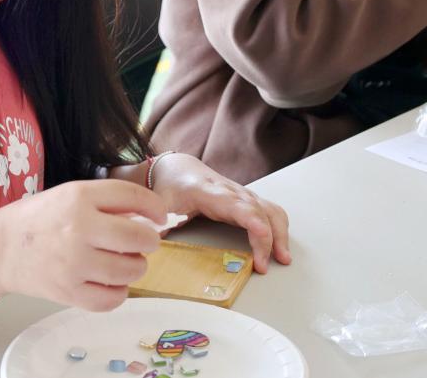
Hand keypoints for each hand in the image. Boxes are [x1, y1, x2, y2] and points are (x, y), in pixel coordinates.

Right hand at [0, 180, 166, 310]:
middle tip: (144, 243)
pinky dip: (118, 293)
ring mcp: (73, 263)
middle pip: (137, 238)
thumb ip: (106, 202)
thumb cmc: (36, 219)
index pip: (132, 196)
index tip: (160, 217)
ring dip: (135, 267)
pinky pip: (112, 299)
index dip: (155, 207)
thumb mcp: (68, 195)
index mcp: (78, 197)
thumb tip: (149, 215)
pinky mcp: (68, 292)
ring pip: (130, 270)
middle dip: (149, 241)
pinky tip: (111, 283)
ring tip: (125, 263)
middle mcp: (78, 228)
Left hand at [148, 153, 290, 273]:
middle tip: (265, 265)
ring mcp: (242, 195)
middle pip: (260, 211)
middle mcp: (231, 191)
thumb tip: (150, 242)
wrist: (177, 168)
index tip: (263, 238)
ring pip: (271, 211)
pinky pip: (271, 212)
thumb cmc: (170, 185)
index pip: (238, 205)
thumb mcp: (159, 202)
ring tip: (282, 260)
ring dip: (280, 234)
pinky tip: (280, 248)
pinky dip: (280, 229)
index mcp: (210, 192)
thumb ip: (155, 222)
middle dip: (270, 238)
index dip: (253, 221)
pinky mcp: (247, 201)